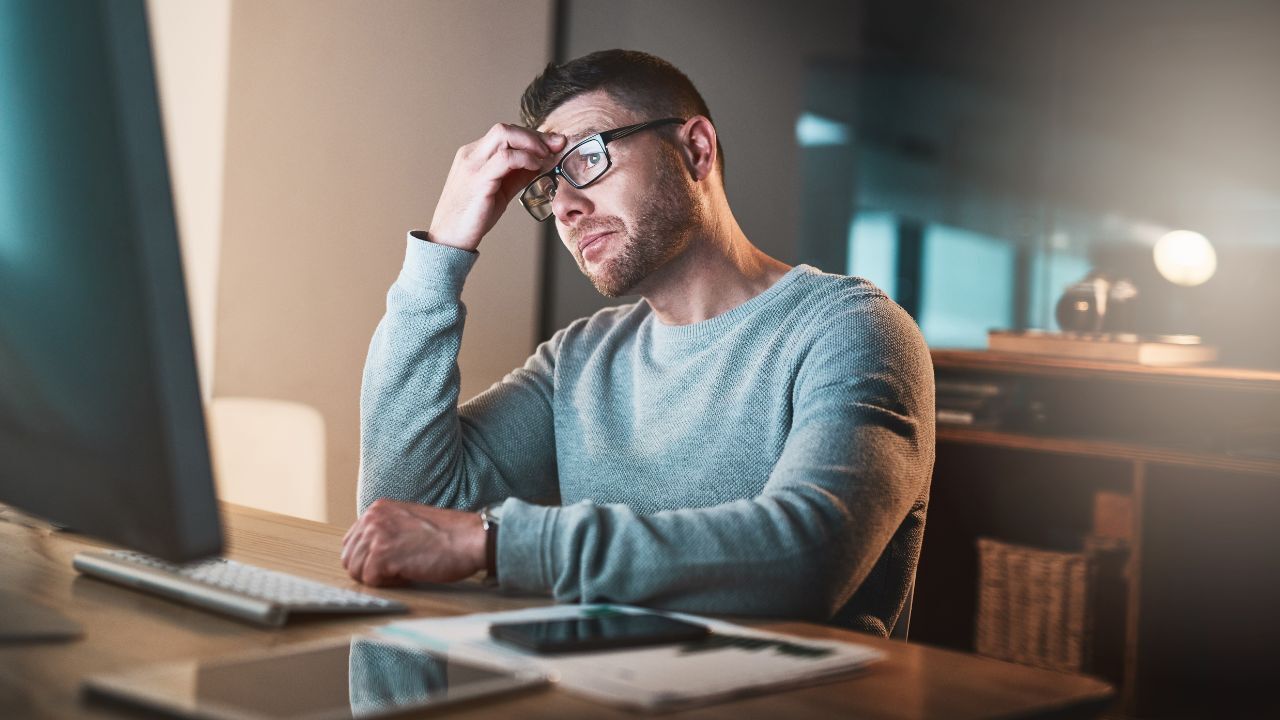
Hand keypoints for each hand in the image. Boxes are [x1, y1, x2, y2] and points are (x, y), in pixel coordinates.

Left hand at [341, 499, 486, 585]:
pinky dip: (389, 584)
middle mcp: (373, 518)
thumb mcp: (408, 523)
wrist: (469, 539)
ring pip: (356, 571)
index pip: (351, 542)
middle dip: (370, 570)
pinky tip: (408, 575)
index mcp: (378, 509)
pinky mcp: (383, 555)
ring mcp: (376, 535)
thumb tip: (367, 554)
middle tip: (396, 571)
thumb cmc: (448, 535)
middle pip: (350, 558)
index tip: (388, 563)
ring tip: (403, 571)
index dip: (367, 559)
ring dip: (379, 577)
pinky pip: (370, 580)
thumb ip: (385, 531)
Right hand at [428, 123, 566, 251]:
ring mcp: (473, 165)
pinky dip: (526, 158)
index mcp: (474, 154)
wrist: (449, 239)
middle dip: (536, 135)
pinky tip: (536, 167)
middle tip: (557, 145)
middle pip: (505, 129)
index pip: (506, 134)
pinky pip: (506, 158)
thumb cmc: (472, 217)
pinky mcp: (478, 180)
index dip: (533, 136)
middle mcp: (471, 154)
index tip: (554, 144)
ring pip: (504, 135)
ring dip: (532, 142)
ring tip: (548, 156)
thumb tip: (542, 164)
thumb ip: (517, 175)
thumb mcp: (499, 191)